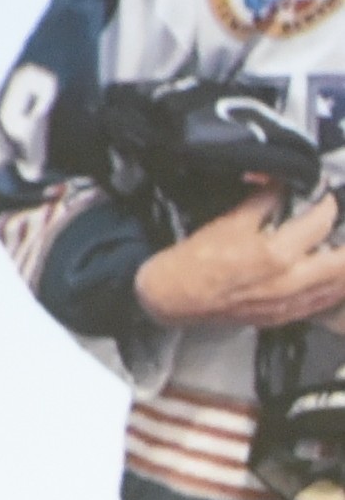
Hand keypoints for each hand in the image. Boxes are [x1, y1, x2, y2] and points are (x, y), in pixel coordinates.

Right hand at [139, 182, 344, 328]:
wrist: (171, 299)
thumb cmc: (197, 258)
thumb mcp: (231, 220)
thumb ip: (267, 199)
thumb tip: (286, 181)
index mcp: (276, 254)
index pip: (323, 220)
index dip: (326, 203)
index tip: (322, 197)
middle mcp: (289, 282)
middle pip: (344, 260)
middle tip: (337, 225)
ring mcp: (287, 304)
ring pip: (339, 285)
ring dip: (343, 265)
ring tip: (338, 249)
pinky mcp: (282, 318)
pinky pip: (322, 303)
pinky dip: (333, 287)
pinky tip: (331, 276)